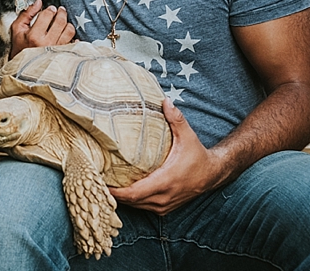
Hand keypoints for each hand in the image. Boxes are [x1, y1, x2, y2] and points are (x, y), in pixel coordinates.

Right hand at [10, 0, 74, 56]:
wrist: (22, 68)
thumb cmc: (20, 49)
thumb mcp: (17, 30)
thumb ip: (26, 14)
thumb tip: (38, 3)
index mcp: (34, 36)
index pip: (47, 15)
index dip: (50, 9)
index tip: (51, 8)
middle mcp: (47, 43)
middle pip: (60, 21)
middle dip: (61, 12)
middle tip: (60, 11)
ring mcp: (56, 50)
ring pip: (69, 31)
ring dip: (68, 24)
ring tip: (63, 23)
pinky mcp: (63, 55)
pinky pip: (73, 43)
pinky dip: (72, 37)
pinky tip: (66, 35)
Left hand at [109, 98, 228, 214]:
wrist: (213, 174)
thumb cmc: (198, 155)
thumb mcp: (187, 135)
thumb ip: (175, 118)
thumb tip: (164, 100)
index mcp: (166, 181)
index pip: (135, 192)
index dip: (117, 191)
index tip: (102, 182)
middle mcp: (164, 196)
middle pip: (132, 201)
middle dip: (114, 194)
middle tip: (96, 181)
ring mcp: (165, 205)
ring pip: (137, 206)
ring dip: (122, 198)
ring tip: (106, 185)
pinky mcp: (166, 208)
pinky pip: (144, 207)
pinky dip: (133, 201)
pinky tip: (122, 190)